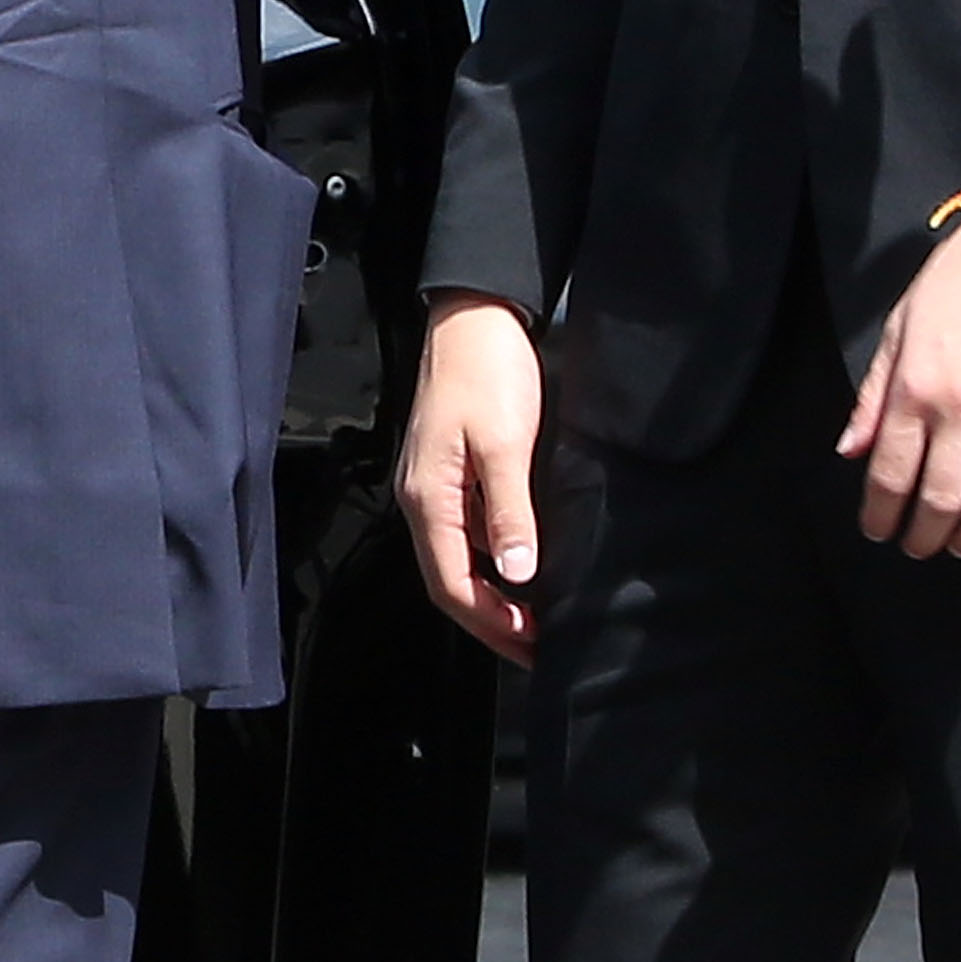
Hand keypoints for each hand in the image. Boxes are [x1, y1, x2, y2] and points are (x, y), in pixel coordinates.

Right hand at [403, 294, 550, 665]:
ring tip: (534, 617)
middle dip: (491, 619)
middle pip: (449, 580)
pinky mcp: (452, 472)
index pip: (450, 584)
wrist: (475, 315)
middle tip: (536, 645)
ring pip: (457, 559)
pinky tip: (522, 565)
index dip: (490, 622)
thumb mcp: (505, 442)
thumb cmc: (487, 370)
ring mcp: (435, 487)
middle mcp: (423, 500)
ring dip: (492, 594)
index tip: (530, 645)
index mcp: (428, 498)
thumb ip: (509, 511)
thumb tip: (516, 574)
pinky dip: (492, 560)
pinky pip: (466, 532)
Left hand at [841, 201, 960, 556]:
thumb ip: (875, 394)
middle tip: (920, 547)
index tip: (879, 532)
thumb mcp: (901, 327)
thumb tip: (850, 451)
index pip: (890, 473)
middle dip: (926, 536)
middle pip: (942, 497)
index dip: (881, 514)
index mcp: (916, 385)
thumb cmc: (958, 282)